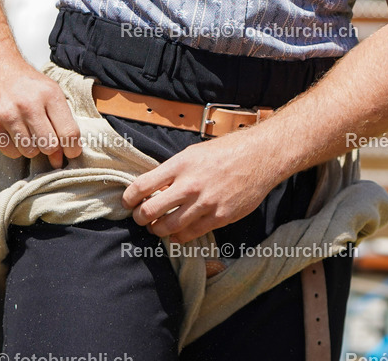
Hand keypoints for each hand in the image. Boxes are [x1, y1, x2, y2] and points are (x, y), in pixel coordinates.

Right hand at [0, 55, 81, 167]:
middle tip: (46, 138)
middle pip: (49, 146)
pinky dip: (15, 147)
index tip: (72, 152)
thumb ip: (60, 122)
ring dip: (32, 147)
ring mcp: (8, 115)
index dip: (73, 148)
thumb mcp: (50, 92)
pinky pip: (11, 152)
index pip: (68, 132)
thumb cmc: (28, 85)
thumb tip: (61, 158)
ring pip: (29, 152)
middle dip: (51, 148)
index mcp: (49, 94)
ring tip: (28, 130)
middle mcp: (28, 104)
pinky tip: (13, 131)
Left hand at [121, 128, 277, 242]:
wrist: (259, 157)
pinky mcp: (219, 217)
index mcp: (180, 164)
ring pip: (168, 227)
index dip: (129, 198)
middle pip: (151, 211)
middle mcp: (190, 184)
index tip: (127, 202)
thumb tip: (154, 188)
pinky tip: (176, 233)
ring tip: (157, 227)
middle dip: (140, 218)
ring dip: (157, 230)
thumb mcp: (194, 153)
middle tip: (140, 218)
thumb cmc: (225, 152)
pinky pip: (191, 234)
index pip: (142, 185)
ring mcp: (205, 203)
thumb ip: (174, 171)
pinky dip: (178, 237)